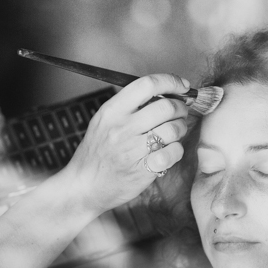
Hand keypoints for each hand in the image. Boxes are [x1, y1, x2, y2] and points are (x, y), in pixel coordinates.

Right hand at [58, 73, 190, 215]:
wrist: (84, 186)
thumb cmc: (98, 152)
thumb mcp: (104, 122)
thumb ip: (130, 106)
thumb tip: (165, 92)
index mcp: (112, 111)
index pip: (147, 84)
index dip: (171, 81)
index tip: (183, 86)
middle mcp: (122, 128)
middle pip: (166, 106)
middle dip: (181, 107)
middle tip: (181, 112)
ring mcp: (132, 150)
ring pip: (173, 129)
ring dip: (181, 128)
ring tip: (175, 131)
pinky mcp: (143, 170)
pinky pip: (173, 152)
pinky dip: (177, 149)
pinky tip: (170, 150)